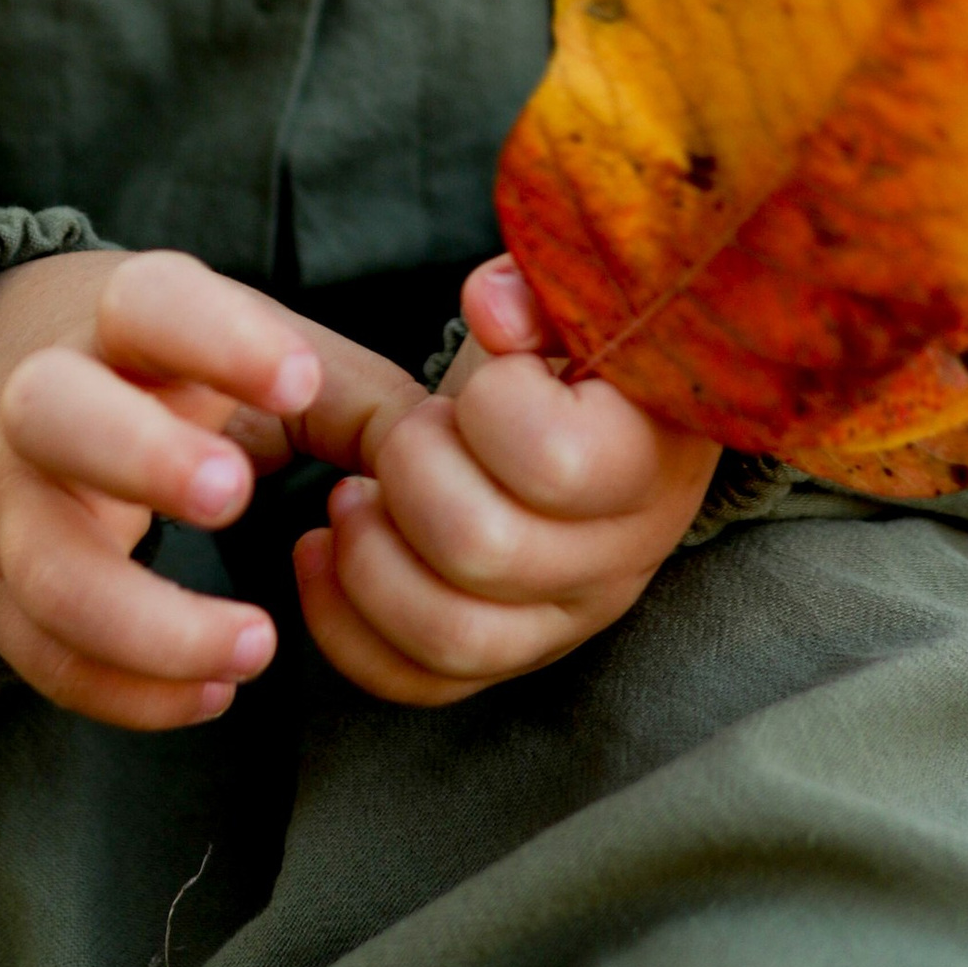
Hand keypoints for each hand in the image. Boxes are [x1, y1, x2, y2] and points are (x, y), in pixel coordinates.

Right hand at [0, 246, 421, 731]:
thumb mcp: (252, 355)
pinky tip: (210, 694)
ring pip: (46, 566)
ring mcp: (7, 505)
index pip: (150, 304)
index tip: (298, 379)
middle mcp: (41, 401)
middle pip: (52, 413)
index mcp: (118, 321)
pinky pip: (46, 658)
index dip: (219, 338)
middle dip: (138, 455)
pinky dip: (126, 691)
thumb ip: (356, 401)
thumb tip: (445, 467)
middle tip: (232, 494)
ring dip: (147, 621)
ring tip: (256, 646)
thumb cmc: (166, 377)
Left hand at [290, 254, 715, 707]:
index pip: (556, 462)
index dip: (489, 407)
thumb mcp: (565, 291)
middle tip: (407, 429)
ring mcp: (566, 618)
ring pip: (450, 636)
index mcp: (650, 453)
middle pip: (483, 549)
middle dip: (410, 471)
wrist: (589, 405)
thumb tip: (493, 310)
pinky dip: (343, 622)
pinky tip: (317, 546)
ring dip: (369, 554)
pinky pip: (419, 681)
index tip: (484, 376)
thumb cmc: (567, 336)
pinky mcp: (508, 653)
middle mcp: (623, 555)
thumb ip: (535, 285)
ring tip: (352, 490)